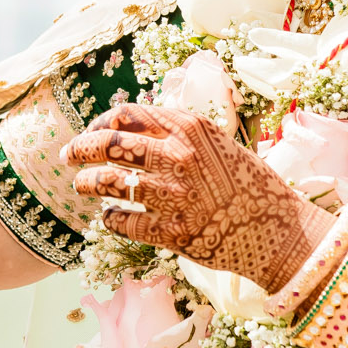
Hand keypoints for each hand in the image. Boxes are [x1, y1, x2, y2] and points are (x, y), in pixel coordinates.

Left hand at [66, 103, 325, 293]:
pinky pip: (123, 222)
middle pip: (108, 144)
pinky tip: (111, 217)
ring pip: (107, 183)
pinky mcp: (173, 233)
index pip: (125, 114)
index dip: (100, 122)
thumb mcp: (217, 143)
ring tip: (81, 187)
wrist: (280, 232)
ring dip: (87, 184)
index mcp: (189, 128)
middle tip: (68, 156)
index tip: (91, 131)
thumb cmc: (249, 184)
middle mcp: (178, 157)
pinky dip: (111, 219)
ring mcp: (174, 196)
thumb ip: (178, 133)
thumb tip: (130, 124)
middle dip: (80, 148)